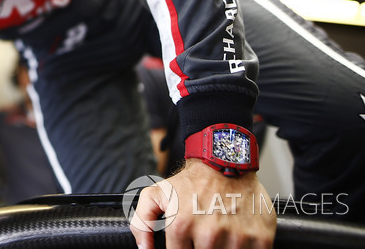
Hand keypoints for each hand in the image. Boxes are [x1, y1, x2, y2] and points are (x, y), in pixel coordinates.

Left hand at [130, 159, 275, 248]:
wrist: (225, 161)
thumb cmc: (192, 181)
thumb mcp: (156, 194)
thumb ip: (142, 222)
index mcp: (181, 226)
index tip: (188, 245)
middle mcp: (208, 234)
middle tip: (204, 237)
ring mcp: (236, 238)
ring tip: (220, 235)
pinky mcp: (260, 238)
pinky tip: (237, 238)